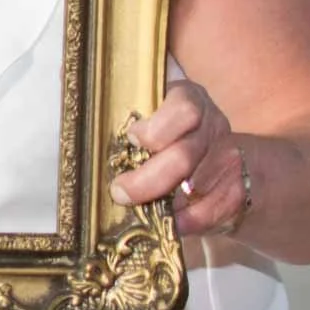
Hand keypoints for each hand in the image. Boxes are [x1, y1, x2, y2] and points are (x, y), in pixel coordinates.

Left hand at [111, 80, 250, 236]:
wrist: (213, 156)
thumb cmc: (161, 129)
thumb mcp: (143, 109)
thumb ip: (113, 105)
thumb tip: (70, 85)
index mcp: (188, 98)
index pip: (184, 109)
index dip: (157, 129)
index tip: (132, 140)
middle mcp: (212, 126)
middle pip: (184, 155)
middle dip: (148, 179)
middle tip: (121, 191)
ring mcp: (228, 158)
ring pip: (199, 186)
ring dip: (166, 203)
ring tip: (140, 209)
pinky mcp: (238, 188)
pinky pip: (214, 209)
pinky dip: (189, 221)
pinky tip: (169, 224)